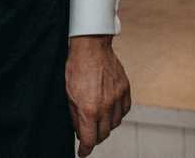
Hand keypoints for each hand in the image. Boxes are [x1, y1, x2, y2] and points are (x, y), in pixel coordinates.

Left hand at [65, 37, 130, 156]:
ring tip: (99, 121)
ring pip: (115, 123)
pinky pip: (125, 110)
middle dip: (95, 138)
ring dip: (107, 126)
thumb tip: (80, 130)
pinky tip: (111, 111)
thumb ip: (75, 117)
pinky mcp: (125, 88)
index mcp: (89, 109)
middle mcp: (106, 106)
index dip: (85, 149)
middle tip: (89, 135)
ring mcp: (118, 97)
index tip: (83, 152)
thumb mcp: (69, 97)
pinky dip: (118, 114)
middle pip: (104, 134)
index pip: (90, 139)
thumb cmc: (77, 69)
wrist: (91, 48)